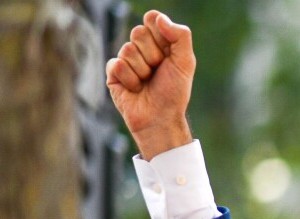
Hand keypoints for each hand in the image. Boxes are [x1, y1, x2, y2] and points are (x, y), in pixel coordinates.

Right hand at [106, 10, 195, 159]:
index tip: (167, 52)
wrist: (160, 118)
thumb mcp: (185, 62)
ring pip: (127, 49)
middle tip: (158, 71)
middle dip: (152, 55)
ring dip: (142, 70)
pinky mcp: (114, 73)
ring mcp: (127, 60)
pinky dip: (130, 79)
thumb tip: (158, 18)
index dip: (159, 33)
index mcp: (160, 42)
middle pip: (138, 32)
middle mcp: (142, 48)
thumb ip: (180, 35)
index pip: (152, 19)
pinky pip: (117, 64)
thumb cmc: (174, 92)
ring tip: (147, 83)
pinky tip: (135, 89)